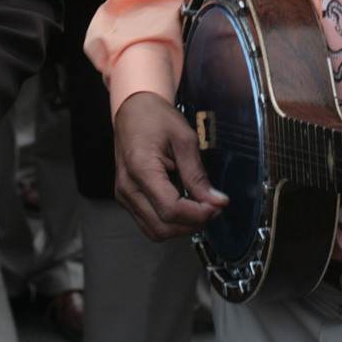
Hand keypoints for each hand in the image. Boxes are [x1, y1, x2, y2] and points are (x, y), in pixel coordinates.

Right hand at [114, 90, 227, 239]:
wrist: (134, 110)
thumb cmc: (155, 119)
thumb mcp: (184, 140)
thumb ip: (198, 174)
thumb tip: (216, 201)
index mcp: (140, 168)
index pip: (170, 209)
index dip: (198, 214)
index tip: (217, 206)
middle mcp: (127, 187)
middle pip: (162, 227)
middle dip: (192, 223)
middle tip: (212, 206)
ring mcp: (124, 196)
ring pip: (156, 231)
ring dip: (181, 226)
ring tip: (199, 205)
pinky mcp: (127, 199)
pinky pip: (150, 222)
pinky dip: (170, 220)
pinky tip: (183, 203)